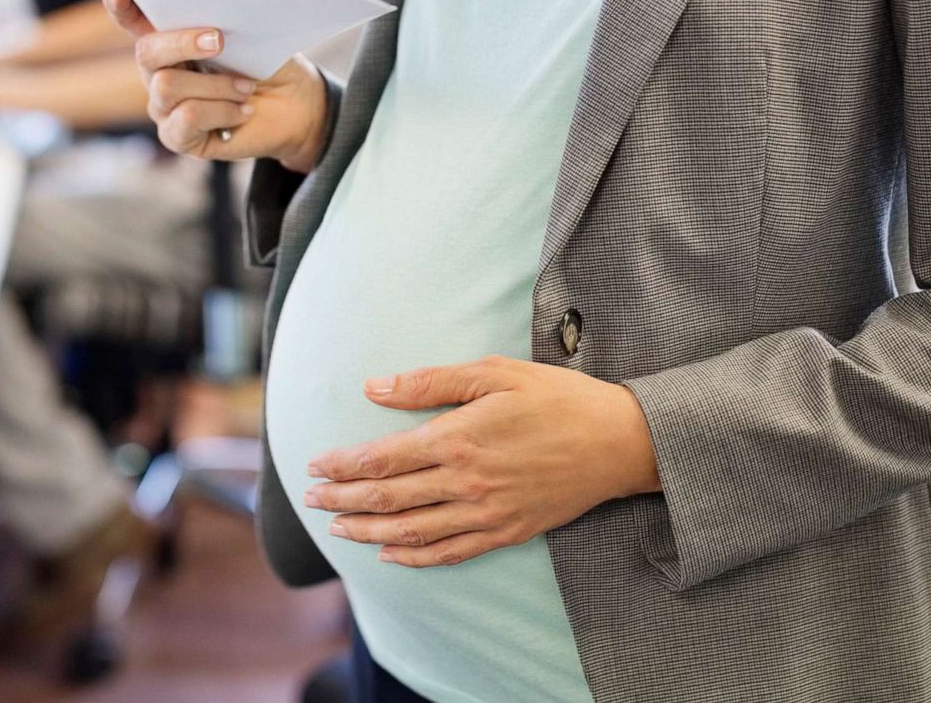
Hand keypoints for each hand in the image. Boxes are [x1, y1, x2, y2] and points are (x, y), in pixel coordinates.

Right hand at [103, 0, 329, 171]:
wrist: (296, 106)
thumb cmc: (269, 64)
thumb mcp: (249, 34)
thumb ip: (220, 18)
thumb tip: (211, 3)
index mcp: (169, 38)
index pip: (132, 18)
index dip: (121, 4)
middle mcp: (158, 72)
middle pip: (146, 52)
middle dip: (181, 42)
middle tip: (220, 41)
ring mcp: (164, 106)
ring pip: (168, 86)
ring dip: (216, 85)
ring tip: (246, 88)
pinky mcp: (178, 137)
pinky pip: (187, 118)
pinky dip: (222, 111)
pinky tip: (242, 112)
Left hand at [303, 356, 660, 567]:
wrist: (619, 442)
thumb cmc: (558, 398)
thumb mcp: (495, 373)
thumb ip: (431, 383)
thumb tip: (375, 387)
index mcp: (458, 438)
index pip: (382, 458)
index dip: (342, 464)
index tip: (315, 464)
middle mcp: (465, 481)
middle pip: (387, 497)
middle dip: (342, 499)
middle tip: (311, 500)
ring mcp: (485, 512)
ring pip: (411, 530)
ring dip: (367, 531)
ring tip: (337, 529)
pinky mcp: (506, 531)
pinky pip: (450, 552)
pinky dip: (414, 557)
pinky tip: (389, 554)